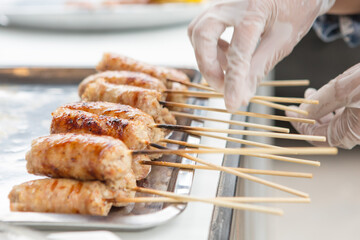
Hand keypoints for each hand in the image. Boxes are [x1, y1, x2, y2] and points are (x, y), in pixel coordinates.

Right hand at [188, 0, 334, 110]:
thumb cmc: (294, 10)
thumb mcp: (282, 41)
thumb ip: (259, 67)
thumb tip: (242, 96)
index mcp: (254, 11)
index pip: (237, 53)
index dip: (233, 82)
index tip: (231, 104)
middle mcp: (232, 4)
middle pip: (202, 35)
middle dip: (207, 67)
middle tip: (221, 87)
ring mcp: (221, 3)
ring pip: (197, 32)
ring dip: (206, 58)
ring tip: (227, 72)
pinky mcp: (217, 8)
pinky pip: (202, 29)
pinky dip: (209, 48)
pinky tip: (226, 57)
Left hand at [286, 63, 359, 148]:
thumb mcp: (345, 89)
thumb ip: (321, 103)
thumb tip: (301, 114)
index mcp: (350, 133)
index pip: (314, 136)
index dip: (298, 124)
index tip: (287, 111)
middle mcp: (356, 133)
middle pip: (324, 130)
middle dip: (309, 115)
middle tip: (300, 101)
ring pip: (335, 121)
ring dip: (321, 109)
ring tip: (312, 94)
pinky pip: (347, 115)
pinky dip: (335, 106)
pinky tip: (331, 94)